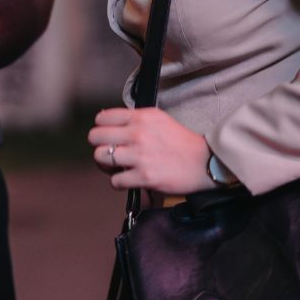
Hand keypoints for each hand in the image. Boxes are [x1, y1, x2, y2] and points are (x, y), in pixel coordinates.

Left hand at [87, 107, 214, 194]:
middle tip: (109, 153)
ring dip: (106, 165)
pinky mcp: (144, 176)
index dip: (101, 128)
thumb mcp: (158, 119)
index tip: (107, 136)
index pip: (102, 118)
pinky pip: (115, 180)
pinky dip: (119, 182)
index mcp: (141, 117)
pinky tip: (128, 179)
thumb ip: (135, 119)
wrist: (205, 162)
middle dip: (99, 146)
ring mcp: (140, 155)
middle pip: (95, 137)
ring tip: (117, 167)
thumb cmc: (182, 142)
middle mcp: (138, 133)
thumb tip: (109, 122)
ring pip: (100, 157)